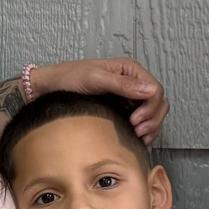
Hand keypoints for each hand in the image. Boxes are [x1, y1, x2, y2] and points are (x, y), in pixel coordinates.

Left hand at [33, 59, 169, 144]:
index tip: (135, 121)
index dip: (150, 108)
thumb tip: (151, 90)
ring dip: (151, 127)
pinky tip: (136, 138)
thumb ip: (123, 85)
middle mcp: (133, 82)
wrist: (49, 89)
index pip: (156, 90)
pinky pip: (144, 121)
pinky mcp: (124, 110)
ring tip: (138, 137)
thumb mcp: (95, 79)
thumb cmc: (68, 78)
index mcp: (130, 70)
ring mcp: (129, 97)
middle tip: (138, 132)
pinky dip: (145, 131)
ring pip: (154, 114)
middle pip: (159, 103)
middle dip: (153, 119)